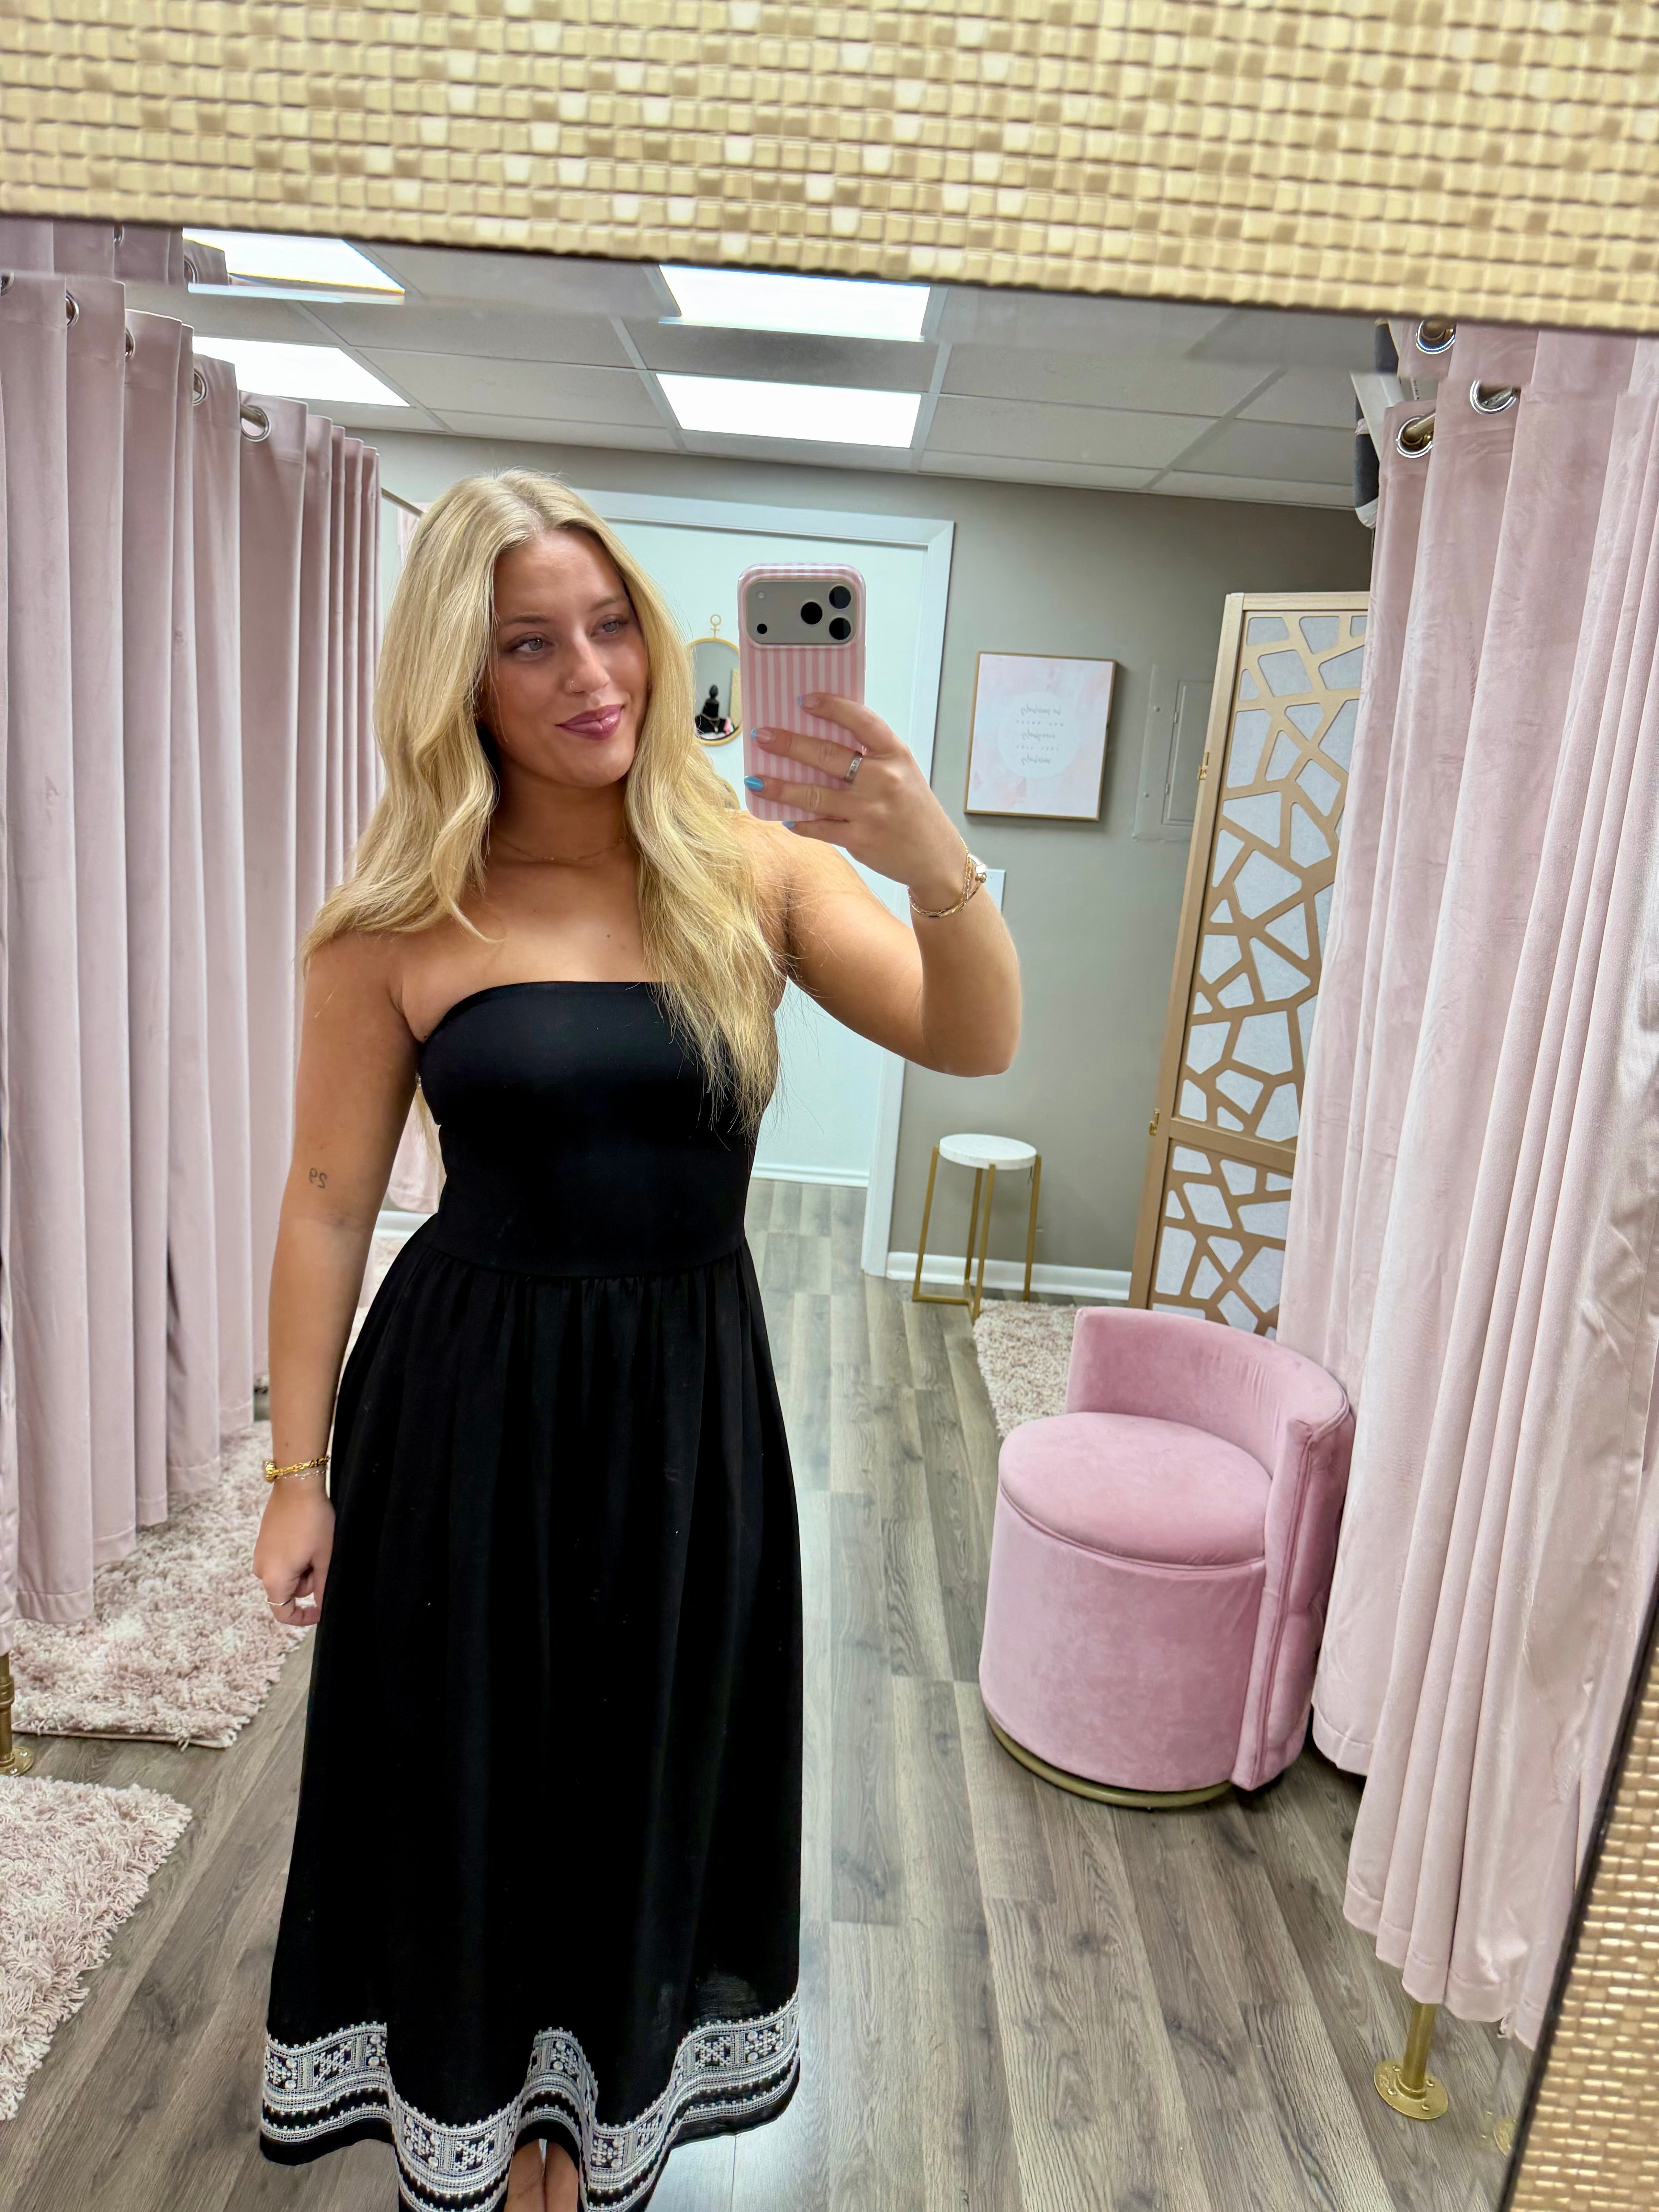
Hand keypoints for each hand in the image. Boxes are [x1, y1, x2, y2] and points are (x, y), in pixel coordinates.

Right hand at [253, 1480, 334, 1626]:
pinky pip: (281, 1560)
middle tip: (323, 1558)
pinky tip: (306, 1538)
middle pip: (288, 1592)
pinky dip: (296, 1557)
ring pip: (287, 1575)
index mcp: (274, 1579)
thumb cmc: (313, 1522)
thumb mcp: (324, 1557)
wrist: (296, 1486)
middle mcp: (261, 1570)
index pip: (283, 1613)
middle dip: (308, 1582)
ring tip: (315, 1545)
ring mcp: (260, 1555)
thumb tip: (320, 1605)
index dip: (303, 1618)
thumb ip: (321, 1586)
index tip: (321, 1610)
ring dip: (303, 1568)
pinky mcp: (263, 1542)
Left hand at [745, 694, 968, 909]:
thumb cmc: (914, 810)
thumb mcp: (902, 772)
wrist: (936, 857)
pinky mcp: (859, 839)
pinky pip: (819, 827)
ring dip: (780, 787)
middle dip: (789, 744)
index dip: (831, 707)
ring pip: (815, 794)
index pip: (861, 720)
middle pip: (827, 756)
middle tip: (762, 736)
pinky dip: (799, 822)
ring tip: (755, 780)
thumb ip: (870, 755)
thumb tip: (821, 740)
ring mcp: (870, 810)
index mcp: (895, 754)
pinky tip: (784, 816)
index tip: (804, 700)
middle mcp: (883, 779)